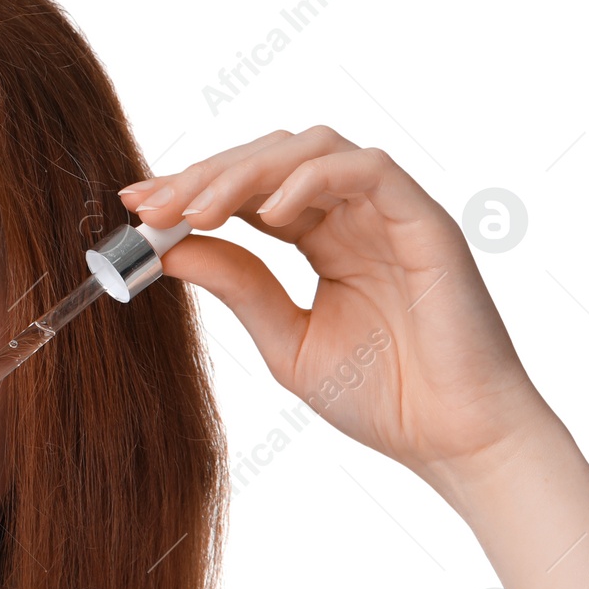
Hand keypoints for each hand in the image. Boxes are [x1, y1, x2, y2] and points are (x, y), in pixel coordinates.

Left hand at [118, 126, 559, 497]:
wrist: (453, 440)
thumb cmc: (383, 398)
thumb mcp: (286, 341)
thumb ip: (237, 288)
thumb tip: (170, 248)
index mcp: (323, 239)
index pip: (248, 191)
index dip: (192, 189)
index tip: (136, 205)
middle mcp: (354, 215)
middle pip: (270, 159)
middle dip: (204, 175)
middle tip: (151, 205)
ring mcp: (390, 213)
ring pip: (312, 149)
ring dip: (246, 172)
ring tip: (198, 211)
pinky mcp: (425, 221)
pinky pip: (368, 170)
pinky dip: (314, 179)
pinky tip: (271, 213)